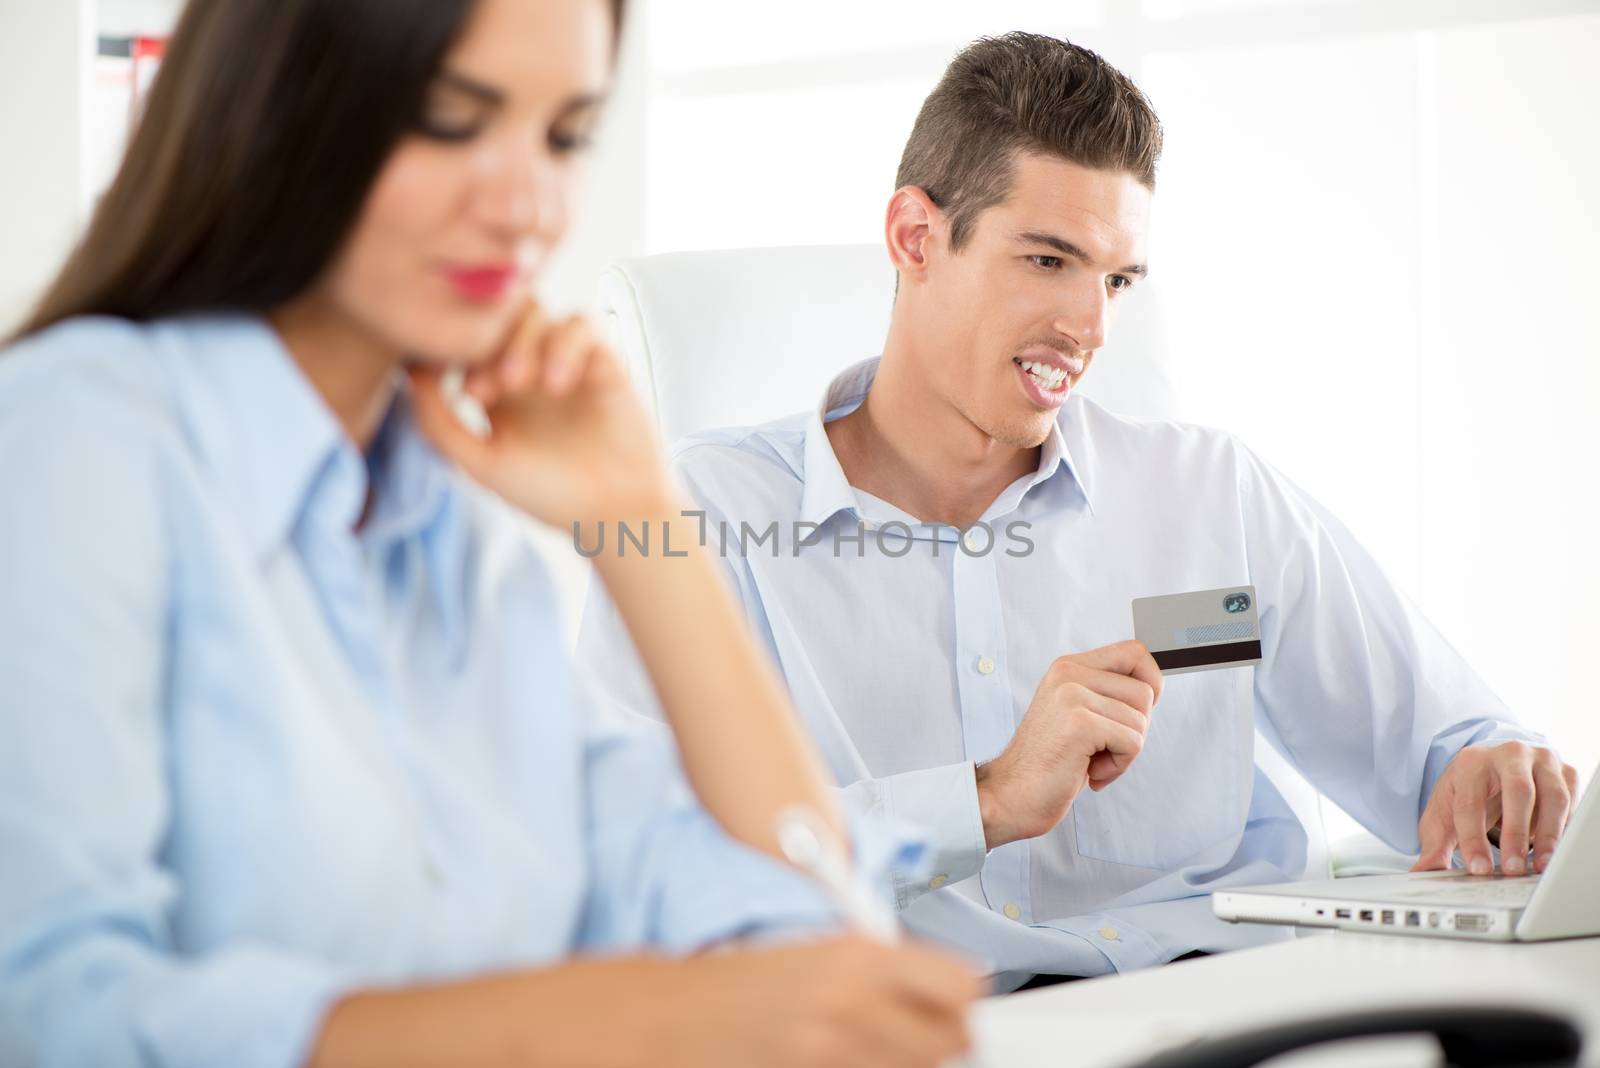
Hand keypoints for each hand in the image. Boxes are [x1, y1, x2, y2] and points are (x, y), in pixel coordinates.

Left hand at [408, 301, 671, 530]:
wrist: (614, 513)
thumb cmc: (550, 494)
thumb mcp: (481, 463)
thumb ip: (437, 423)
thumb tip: (409, 373)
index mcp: (497, 389)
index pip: (466, 341)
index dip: (453, 352)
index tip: (456, 390)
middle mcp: (531, 366)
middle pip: (497, 314)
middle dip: (486, 345)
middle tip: (485, 391)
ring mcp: (568, 360)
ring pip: (537, 310)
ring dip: (522, 341)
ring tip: (522, 385)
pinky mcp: (605, 359)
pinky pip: (581, 324)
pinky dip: (564, 345)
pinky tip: (556, 384)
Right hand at [627, 937, 980, 1067]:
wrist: (671, 1018)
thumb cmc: (740, 983)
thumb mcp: (818, 954)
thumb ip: (884, 971)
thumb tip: (949, 994)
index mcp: (859, 958)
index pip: (961, 986)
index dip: (960, 1000)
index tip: (949, 1006)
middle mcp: (853, 1004)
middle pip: (950, 1042)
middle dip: (939, 1042)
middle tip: (914, 1037)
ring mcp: (831, 1054)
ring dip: (905, 1065)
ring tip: (871, 1051)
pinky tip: (847, 1065)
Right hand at [975, 639, 1161, 848]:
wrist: (1012, 794)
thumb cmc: (1049, 762)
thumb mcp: (1077, 714)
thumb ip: (1106, 694)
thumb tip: (1153, 689)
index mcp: (1069, 668)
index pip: (1134, 652)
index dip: (1150, 682)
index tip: (1137, 712)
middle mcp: (1069, 674)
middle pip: (1145, 692)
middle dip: (1134, 729)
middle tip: (1103, 748)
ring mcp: (1072, 696)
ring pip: (1141, 721)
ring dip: (1124, 752)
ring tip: (1091, 761)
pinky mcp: (1080, 723)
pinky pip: (1132, 743)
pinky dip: (1118, 766)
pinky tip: (1090, 771)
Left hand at [1412, 741, 1579, 875]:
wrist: (1494, 769)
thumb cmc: (1468, 792)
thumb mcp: (1444, 815)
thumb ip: (1435, 845)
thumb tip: (1423, 871)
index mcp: (1471, 762)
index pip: (1470, 801)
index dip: (1473, 837)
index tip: (1478, 868)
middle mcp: (1509, 755)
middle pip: (1517, 791)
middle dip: (1515, 834)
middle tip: (1513, 869)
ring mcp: (1542, 761)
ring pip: (1553, 796)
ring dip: (1549, 835)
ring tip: (1540, 867)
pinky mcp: (1566, 773)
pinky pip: (1572, 801)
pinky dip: (1565, 827)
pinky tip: (1554, 850)